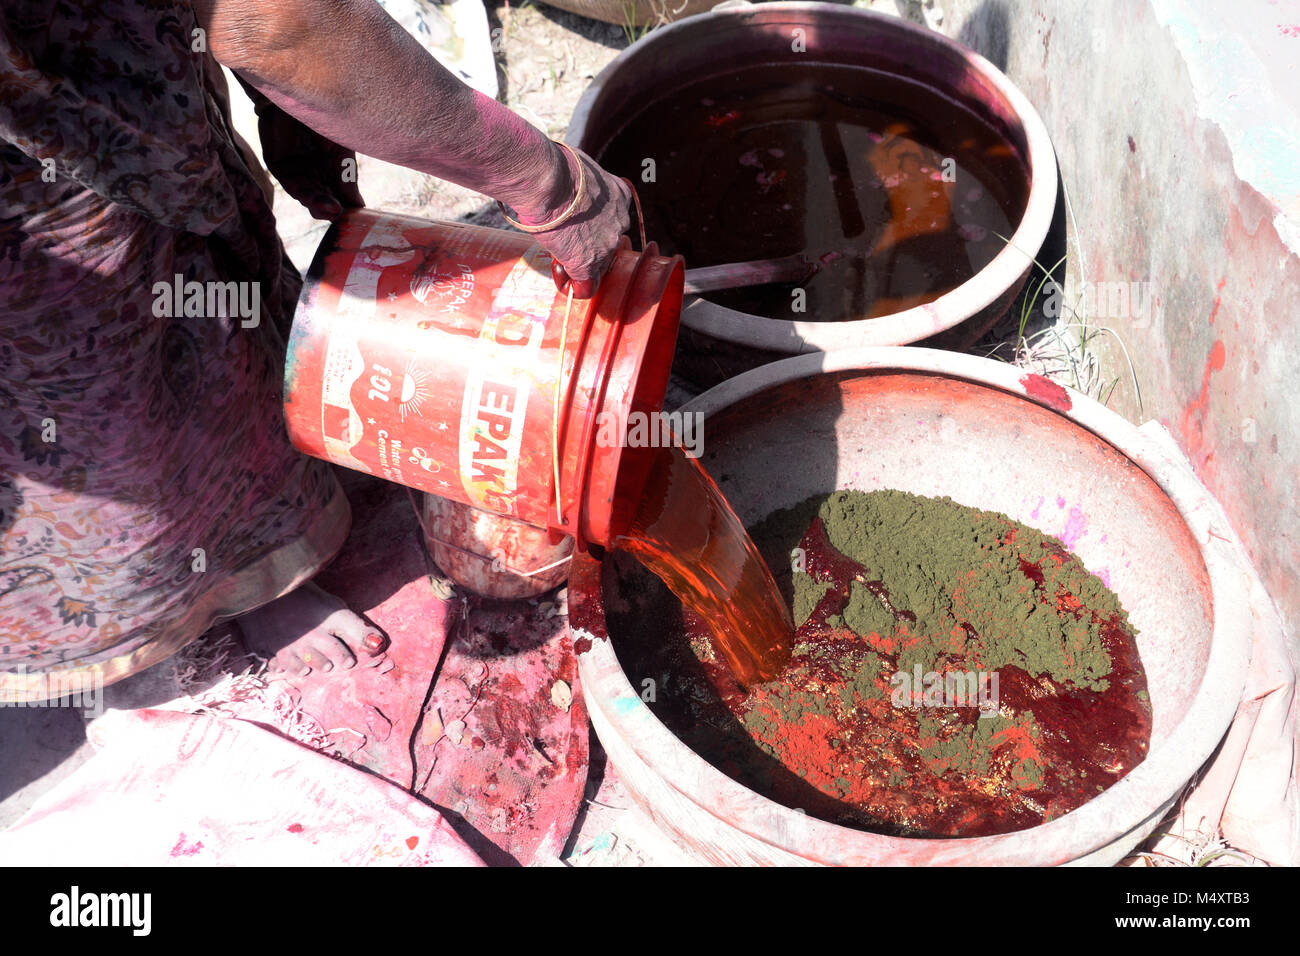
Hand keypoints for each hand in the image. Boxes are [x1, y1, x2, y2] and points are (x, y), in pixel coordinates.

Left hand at [257, 102, 365, 219]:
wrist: (297, 87)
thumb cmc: (325, 111)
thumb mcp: (342, 148)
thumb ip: (347, 178)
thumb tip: (358, 207)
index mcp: (333, 166)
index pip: (342, 194)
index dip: (349, 209)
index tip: (359, 221)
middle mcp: (315, 170)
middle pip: (325, 198)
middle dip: (334, 209)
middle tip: (343, 216)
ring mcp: (297, 168)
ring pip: (309, 195)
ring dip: (321, 205)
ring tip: (334, 211)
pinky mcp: (278, 165)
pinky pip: (292, 185)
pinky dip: (307, 195)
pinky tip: (321, 202)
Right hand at [509, 144, 632, 298]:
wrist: (547, 180)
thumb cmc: (554, 167)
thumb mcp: (579, 167)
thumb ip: (581, 183)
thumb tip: (565, 183)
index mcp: (620, 195)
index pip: (612, 217)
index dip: (593, 223)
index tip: (576, 223)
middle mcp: (620, 221)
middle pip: (606, 241)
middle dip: (588, 243)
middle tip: (564, 239)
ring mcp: (606, 244)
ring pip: (597, 263)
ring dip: (578, 262)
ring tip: (557, 256)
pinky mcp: (588, 263)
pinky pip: (586, 285)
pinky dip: (575, 287)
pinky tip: (563, 283)